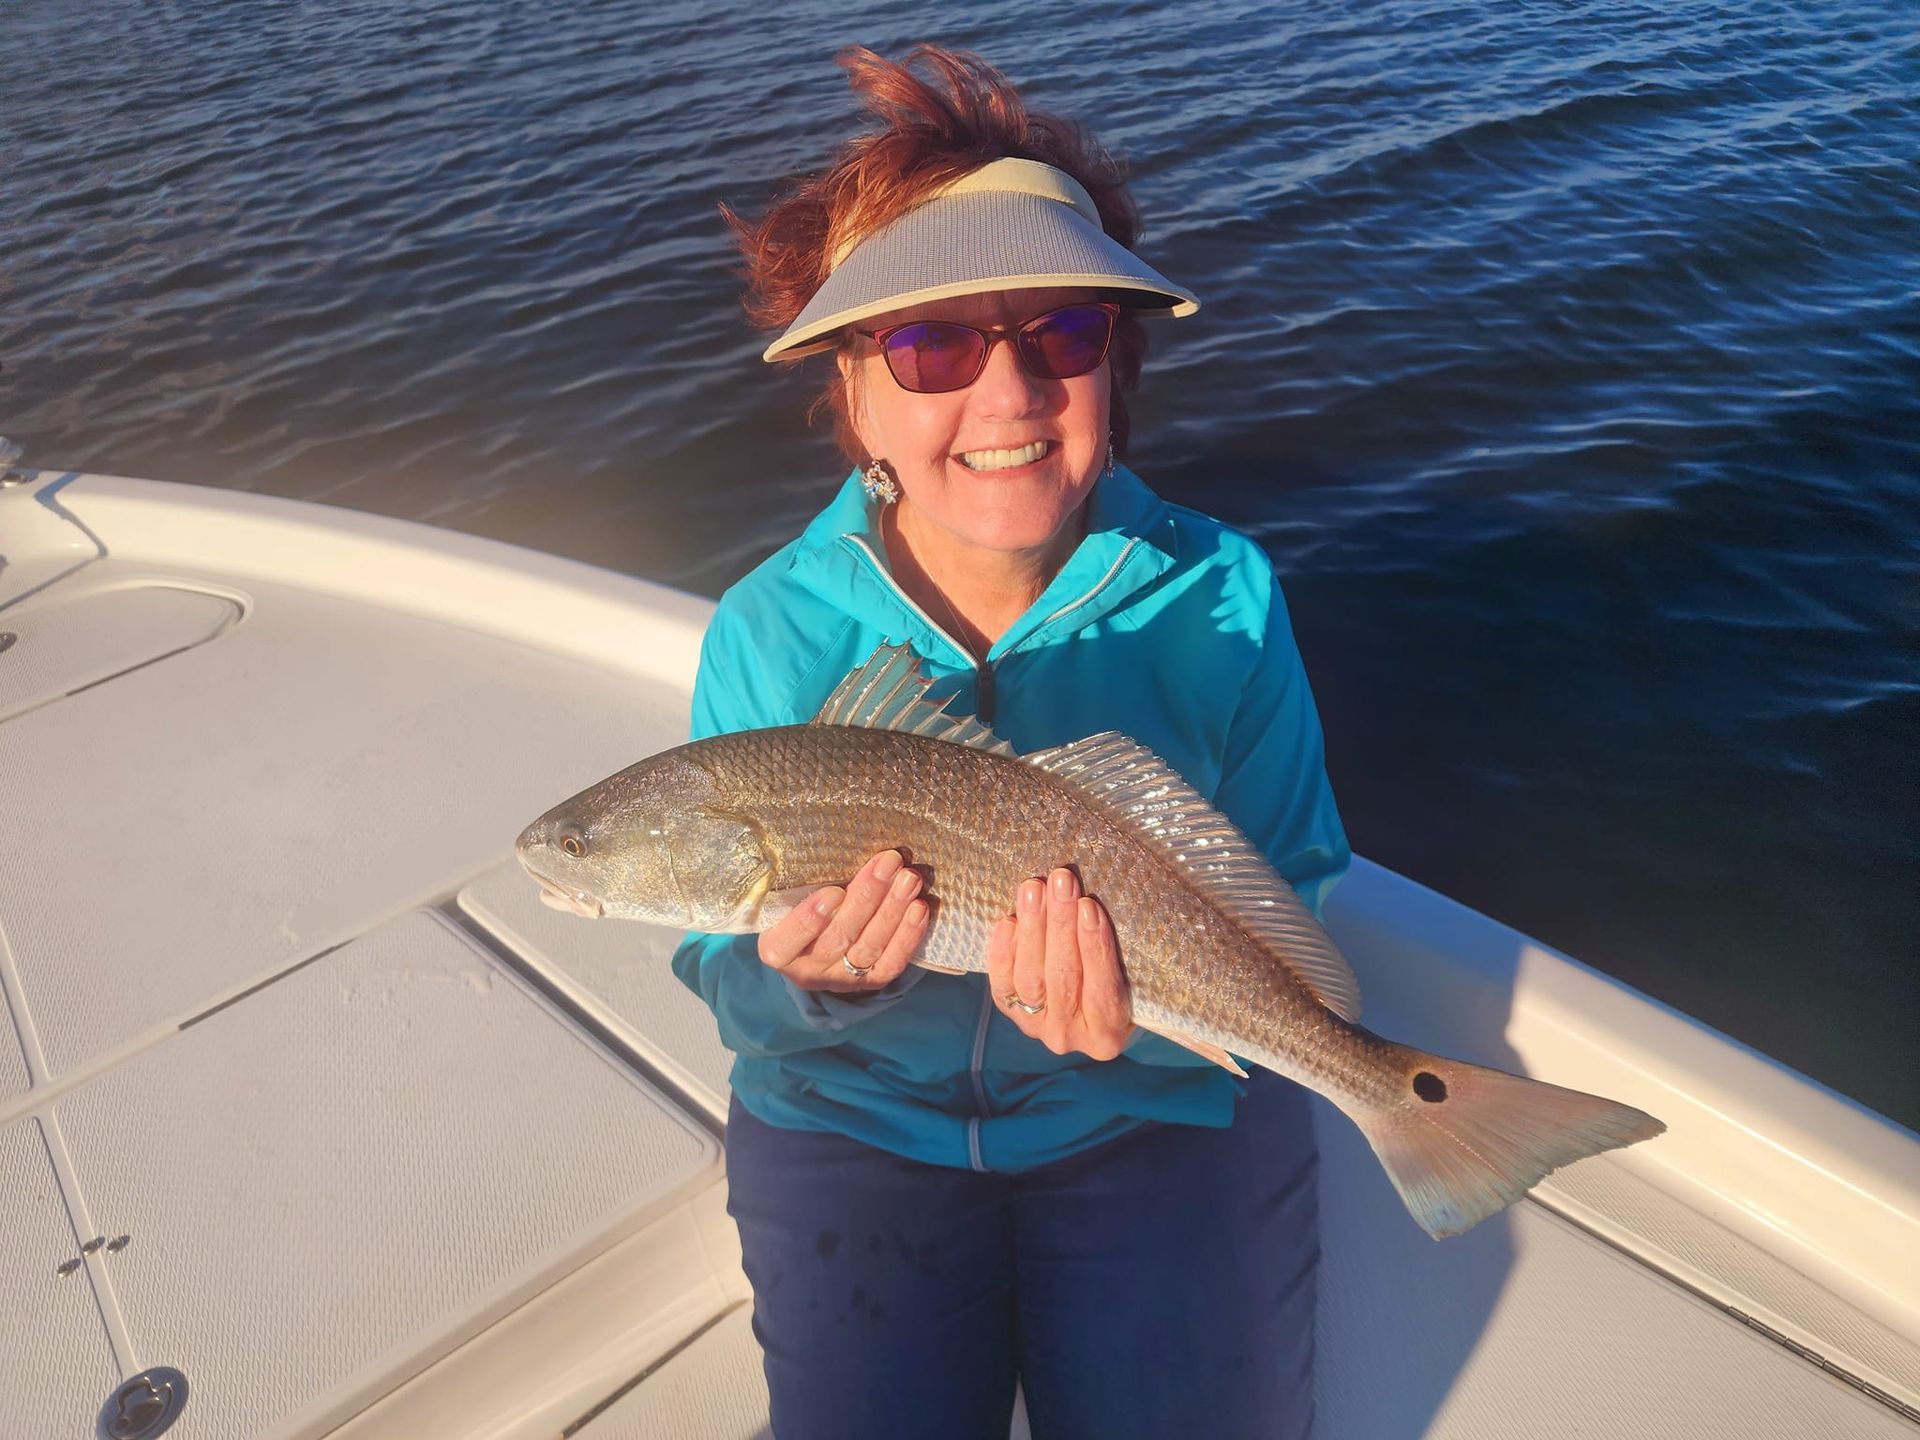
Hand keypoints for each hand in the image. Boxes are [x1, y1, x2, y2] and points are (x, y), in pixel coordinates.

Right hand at [757, 850, 928, 992]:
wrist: (814, 949)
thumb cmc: (797, 909)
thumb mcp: (786, 900)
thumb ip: (800, 885)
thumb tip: (833, 843)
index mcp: (777, 950)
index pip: (787, 942)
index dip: (809, 921)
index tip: (833, 892)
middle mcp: (808, 970)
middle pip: (839, 936)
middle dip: (867, 897)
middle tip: (888, 863)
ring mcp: (841, 979)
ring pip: (869, 947)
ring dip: (893, 909)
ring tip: (909, 878)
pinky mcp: (871, 982)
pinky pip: (892, 962)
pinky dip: (908, 935)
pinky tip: (919, 908)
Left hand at [986, 868, 1132, 1059]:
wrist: (1088, 1011)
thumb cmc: (1121, 982)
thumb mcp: (1130, 977)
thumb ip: (1120, 953)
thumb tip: (1101, 904)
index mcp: (1107, 1035)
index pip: (1102, 990)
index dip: (1094, 947)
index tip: (1088, 906)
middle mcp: (1069, 1036)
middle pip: (1063, 977)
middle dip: (1060, 924)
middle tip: (1060, 880)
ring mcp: (1036, 1026)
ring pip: (1030, 978)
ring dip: (1032, 927)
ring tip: (1034, 889)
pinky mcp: (1010, 1012)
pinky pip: (1002, 983)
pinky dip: (1003, 951)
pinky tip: (1008, 920)